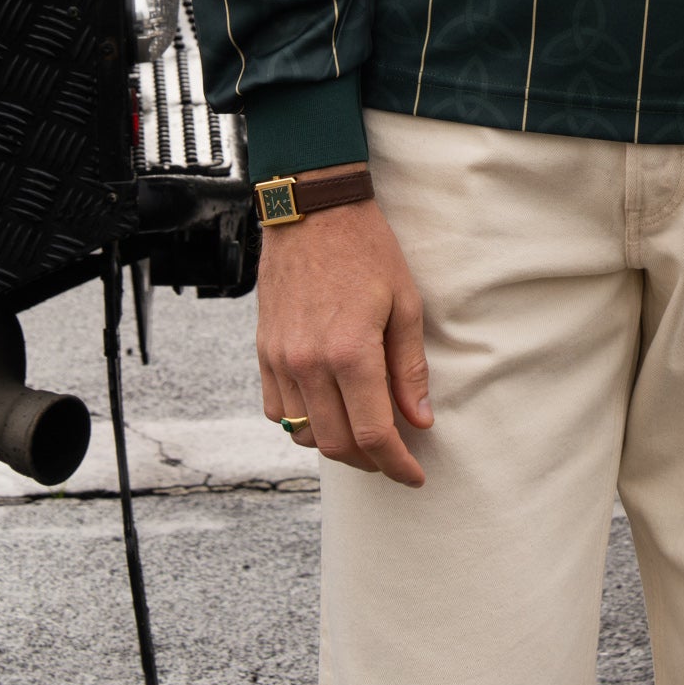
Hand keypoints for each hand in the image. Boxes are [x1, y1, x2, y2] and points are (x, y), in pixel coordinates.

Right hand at [256, 192, 431, 485]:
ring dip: (334, 444)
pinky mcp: (264, 351)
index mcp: (350, 351)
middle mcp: (309, 363)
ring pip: (302, 434)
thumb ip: (409, 368)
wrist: (312, 209)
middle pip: (335, 445)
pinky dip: (301, 422)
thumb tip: (419, 420)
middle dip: (368, 461)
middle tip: (393, 456)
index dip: (397, 465)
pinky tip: (325, 409)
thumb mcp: (404, 302)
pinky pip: (276, 410)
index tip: (414, 475)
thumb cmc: (366, 249)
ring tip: (361, 433)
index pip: (373, 434)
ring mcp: (281, 359)